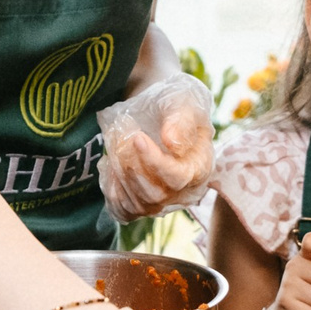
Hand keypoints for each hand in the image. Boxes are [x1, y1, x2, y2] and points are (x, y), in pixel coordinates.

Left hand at [97, 72, 214, 220]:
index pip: (177, 178)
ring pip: (137, 205)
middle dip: (132, 167)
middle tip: (121, 137)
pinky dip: (112, 190)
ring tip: (116, 144)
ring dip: (119, 175)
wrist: (155, 107)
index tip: (137, 137)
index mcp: (200, 166)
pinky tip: (110, 164)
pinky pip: (123, 210)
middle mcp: (184, 190)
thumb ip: (181, 120)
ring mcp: (162, 200)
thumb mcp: (183, 99)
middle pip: (155, 196)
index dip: (154, 161)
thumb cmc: (174, 101)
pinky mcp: (141, 203)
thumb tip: (172, 145)